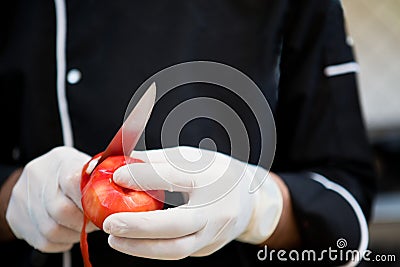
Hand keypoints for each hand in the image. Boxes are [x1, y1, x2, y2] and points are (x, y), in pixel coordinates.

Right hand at [6, 146, 97, 251]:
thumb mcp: (89, 164)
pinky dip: (61, 241)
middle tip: (96, 221)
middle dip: (84, 221)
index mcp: (61, 160)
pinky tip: (69, 231)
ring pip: (52, 229)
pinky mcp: (16, 216)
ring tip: (83, 226)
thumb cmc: (73, 171)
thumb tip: (128, 183)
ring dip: (73, 233)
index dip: (91, 200)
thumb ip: (104, 175)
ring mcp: (23, 196)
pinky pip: (43, 241)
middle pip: (61, 210)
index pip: (73, 181)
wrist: (42, 174)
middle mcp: (38, 176)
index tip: (104, 208)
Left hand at [103, 146, 282, 258]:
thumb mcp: (192, 157)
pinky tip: (135, 241)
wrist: (249, 199)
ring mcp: (215, 234)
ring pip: (176, 249)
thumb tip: (123, 164)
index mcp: (211, 178)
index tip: (117, 176)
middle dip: (140, 227)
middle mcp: (217, 209)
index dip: (143, 176)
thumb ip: (159, 161)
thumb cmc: (216, 173)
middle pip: (177, 224)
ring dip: (141, 248)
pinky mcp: (209, 248)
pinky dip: (153, 248)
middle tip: (110, 224)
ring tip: (115, 239)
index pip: (175, 177)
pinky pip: (178, 251)